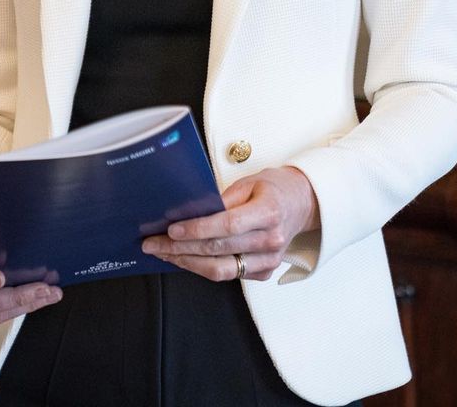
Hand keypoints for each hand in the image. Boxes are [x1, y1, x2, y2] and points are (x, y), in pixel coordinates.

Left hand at [141, 166, 319, 281]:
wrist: (302, 204)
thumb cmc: (274, 188)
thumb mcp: (249, 182)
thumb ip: (223, 199)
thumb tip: (190, 212)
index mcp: (269, 212)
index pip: (227, 225)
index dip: (197, 229)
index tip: (172, 230)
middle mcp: (270, 240)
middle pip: (219, 250)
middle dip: (180, 248)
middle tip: (154, 244)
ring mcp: (269, 260)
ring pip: (221, 270)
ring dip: (187, 263)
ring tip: (163, 254)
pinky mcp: (264, 272)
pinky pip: (229, 275)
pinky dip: (203, 268)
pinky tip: (185, 259)